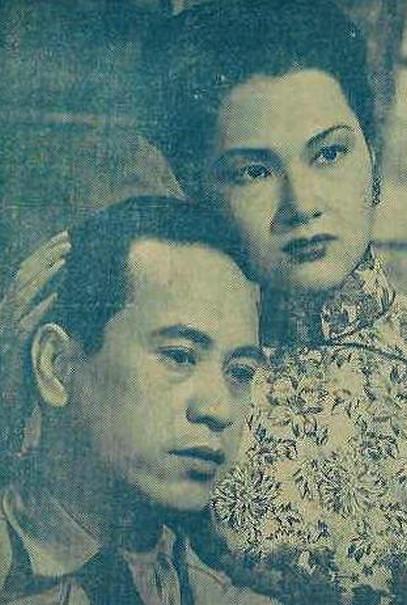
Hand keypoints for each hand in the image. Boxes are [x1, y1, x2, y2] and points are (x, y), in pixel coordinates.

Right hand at [0, 231, 70, 450]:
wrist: (3, 404)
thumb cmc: (20, 373)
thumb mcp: (33, 340)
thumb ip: (43, 319)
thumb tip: (63, 298)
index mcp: (11, 309)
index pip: (27, 275)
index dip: (45, 255)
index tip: (67, 239)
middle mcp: (5, 315)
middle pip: (24, 278)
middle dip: (46, 256)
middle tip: (69, 240)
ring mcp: (5, 331)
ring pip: (23, 297)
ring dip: (44, 277)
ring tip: (64, 261)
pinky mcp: (10, 349)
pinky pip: (24, 325)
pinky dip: (38, 309)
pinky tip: (55, 298)